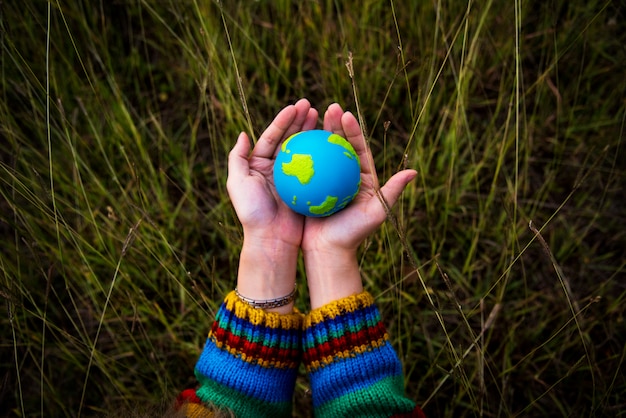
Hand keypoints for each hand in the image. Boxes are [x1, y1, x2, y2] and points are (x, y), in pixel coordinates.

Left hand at [226, 98, 317, 311]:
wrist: (272, 241)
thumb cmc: (253, 212)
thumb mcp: (237, 183)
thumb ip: (237, 157)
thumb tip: (243, 134)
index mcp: (260, 165)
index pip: (272, 136)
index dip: (283, 120)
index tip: (296, 107)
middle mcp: (276, 169)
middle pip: (289, 139)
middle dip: (301, 120)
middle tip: (313, 106)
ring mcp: (293, 179)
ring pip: (305, 150)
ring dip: (313, 133)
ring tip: (324, 117)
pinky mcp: (306, 189)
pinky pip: (317, 168)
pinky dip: (324, 155)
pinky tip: (334, 143)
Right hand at [301, 103, 416, 307]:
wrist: (328, 252)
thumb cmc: (353, 234)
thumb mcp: (376, 213)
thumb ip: (392, 191)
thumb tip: (413, 171)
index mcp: (361, 178)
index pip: (357, 149)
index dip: (353, 130)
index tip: (346, 115)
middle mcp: (343, 176)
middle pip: (338, 146)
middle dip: (334, 124)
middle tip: (329, 108)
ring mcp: (324, 181)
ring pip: (320, 153)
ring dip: (315, 134)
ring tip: (309, 117)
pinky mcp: (308, 188)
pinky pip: (304, 168)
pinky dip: (299, 154)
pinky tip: (291, 140)